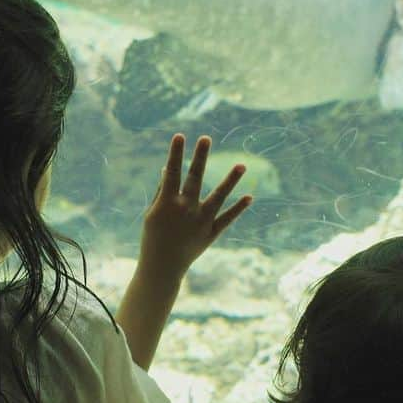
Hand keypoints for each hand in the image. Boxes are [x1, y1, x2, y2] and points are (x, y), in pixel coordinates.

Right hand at [139, 134, 251, 281]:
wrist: (162, 266)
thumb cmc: (153, 237)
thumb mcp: (153, 213)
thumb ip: (162, 191)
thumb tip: (166, 168)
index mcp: (168, 202)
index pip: (172, 172)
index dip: (175, 153)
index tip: (179, 135)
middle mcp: (186, 209)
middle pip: (195, 178)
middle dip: (200, 157)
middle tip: (206, 138)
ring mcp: (201, 221)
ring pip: (218, 196)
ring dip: (231, 180)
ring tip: (242, 164)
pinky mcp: (211, 233)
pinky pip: (227, 218)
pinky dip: (238, 209)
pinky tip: (250, 197)